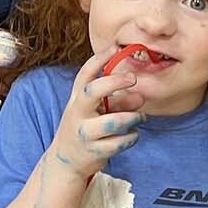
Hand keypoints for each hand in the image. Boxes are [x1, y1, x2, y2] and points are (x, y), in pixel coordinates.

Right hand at [45, 46, 146, 179]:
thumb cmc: (86, 127)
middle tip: (133, 78)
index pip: (85, 73)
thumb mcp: (96, 111)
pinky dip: (131, 137)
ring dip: (133, 117)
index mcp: (77, 97)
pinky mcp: (94, 151)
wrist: (66, 160)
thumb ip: (118, 101)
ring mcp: (84, 132)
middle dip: (114, 82)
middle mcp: (77, 112)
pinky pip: (120, 142)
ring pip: (113, 121)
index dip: (100, 58)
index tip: (115, 47)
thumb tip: (141, 96)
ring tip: (141, 117)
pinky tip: (132, 135)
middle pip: (92, 91)